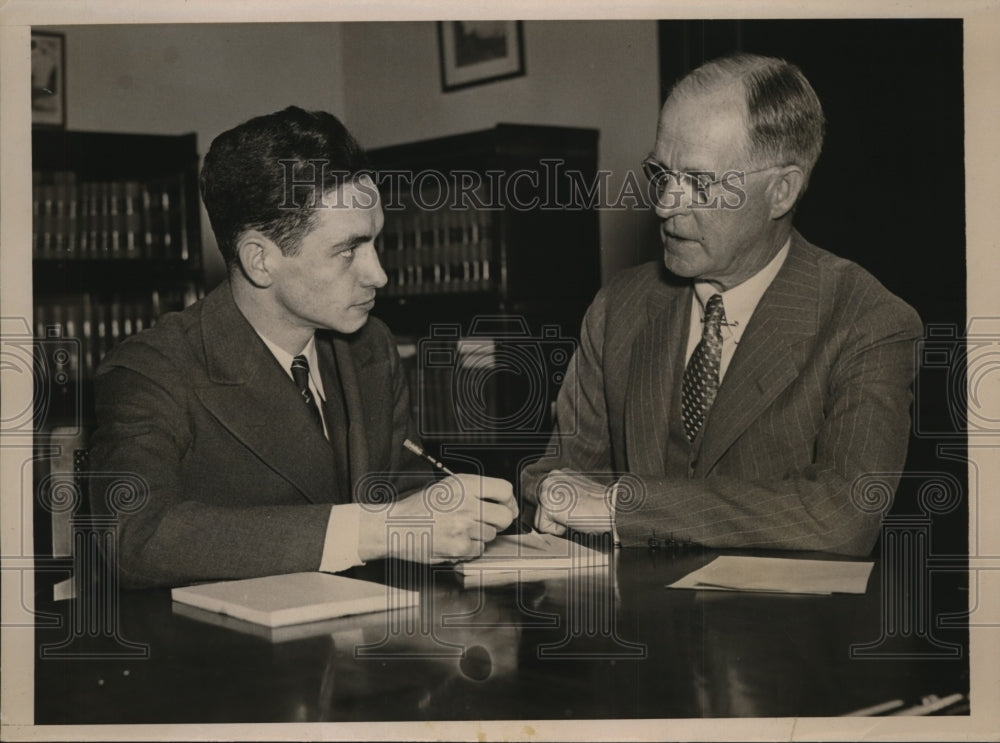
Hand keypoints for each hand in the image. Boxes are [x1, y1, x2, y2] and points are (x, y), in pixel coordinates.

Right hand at [359, 474, 516, 562]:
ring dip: (480, 536)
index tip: (506, 507)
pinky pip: (478, 550)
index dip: (509, 502)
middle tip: (487, 522)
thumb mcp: (447, 486)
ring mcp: (464, 526)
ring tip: (460, 530)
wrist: (394, 526)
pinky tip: (454, 541)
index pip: (505, 490)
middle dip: (499, 522)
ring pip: (491, 535)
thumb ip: (475, 490)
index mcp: (465, 484)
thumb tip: (503, 501)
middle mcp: (467, 503)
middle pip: (505, 517)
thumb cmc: (419, 507)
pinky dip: (469, 549)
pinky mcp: (459, 546)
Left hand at [535, 469, 612, 535]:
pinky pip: (543, 528)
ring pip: (541, 518)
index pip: (547, 500)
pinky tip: (572, 520)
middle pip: (541, 509)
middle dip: (556, 516)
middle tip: (576, 513)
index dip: (560, 510)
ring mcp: (547, 491)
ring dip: (557, 523)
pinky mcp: (547, 506)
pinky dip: (557, 530)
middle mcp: (550, 479)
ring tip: (574, 515)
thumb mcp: (578, 491)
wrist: (611, 507)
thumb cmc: (600, 504)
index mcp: (558, 475)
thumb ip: (564, 494)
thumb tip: (558, 505)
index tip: (573, 510)